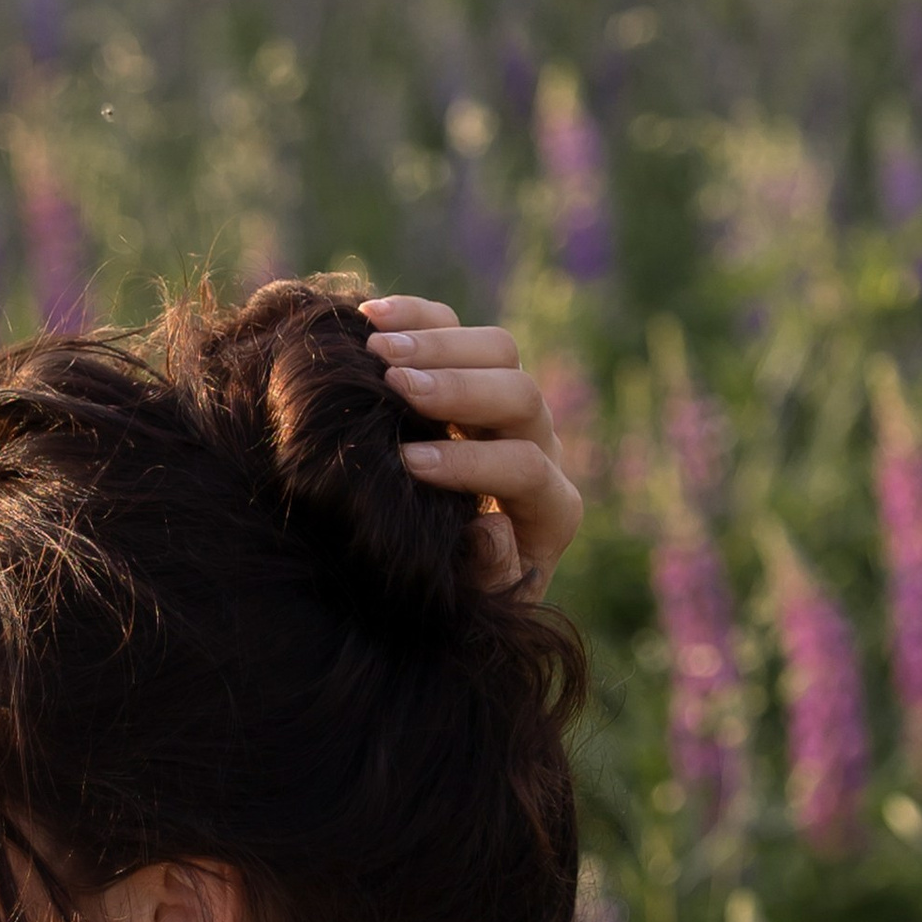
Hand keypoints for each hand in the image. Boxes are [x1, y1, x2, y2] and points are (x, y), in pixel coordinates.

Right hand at [358, 297, 582, 597]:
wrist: (448, 572)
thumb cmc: (460, 597)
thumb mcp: (478, 603)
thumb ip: (491, 574)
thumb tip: (489, 525)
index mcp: (551, 507)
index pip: (524, 467)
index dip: (469, 464)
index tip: (407, 464)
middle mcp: (539, 445)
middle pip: (519, 393)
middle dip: (456, 388)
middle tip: (395, 387)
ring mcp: (507, 406)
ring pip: (497, 350)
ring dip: (435, 344)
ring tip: (374, 352)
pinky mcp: (472, 377)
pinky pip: (457, 329)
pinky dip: (417, 317)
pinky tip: (370, 319)